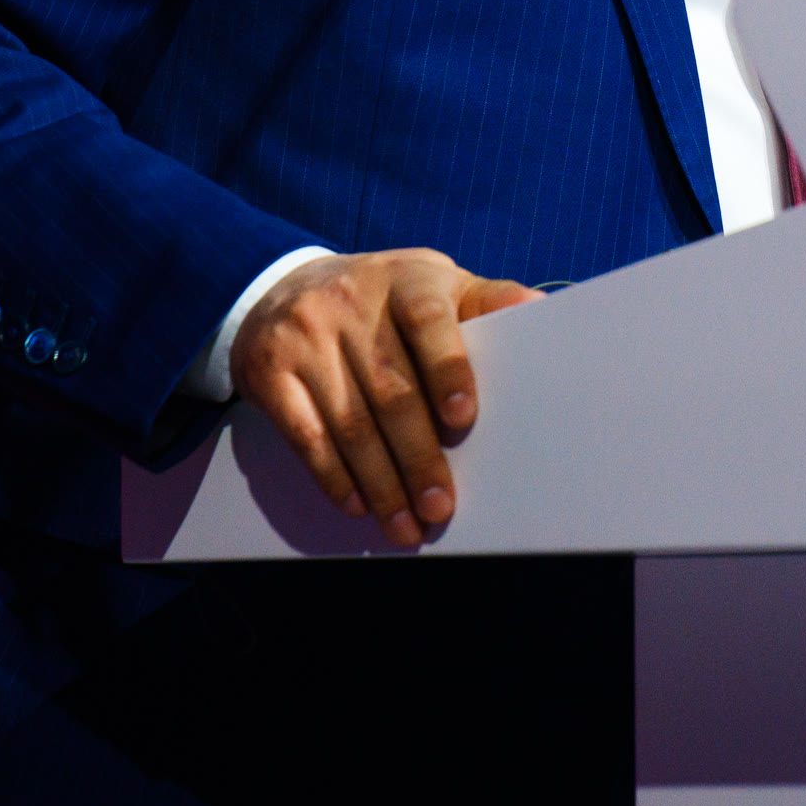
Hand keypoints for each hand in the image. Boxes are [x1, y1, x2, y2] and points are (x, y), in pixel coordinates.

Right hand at [228, 248, 538, 546]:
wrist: (283, 286)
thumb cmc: (384, 297)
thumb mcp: (431, 283)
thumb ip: (482, 300)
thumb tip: (536, 307)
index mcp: (405, 279)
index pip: (428, 320)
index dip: (448, 368)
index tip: (463, 419)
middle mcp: (351, 304)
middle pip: (390, 390)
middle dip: (418, 457)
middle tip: (440, 506)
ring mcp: (305, 338)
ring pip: (349, 423)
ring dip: (381, 483)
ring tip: (406, 525)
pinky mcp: (269, 373)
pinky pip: (306, 436)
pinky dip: (334, 477)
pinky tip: (359, 505)